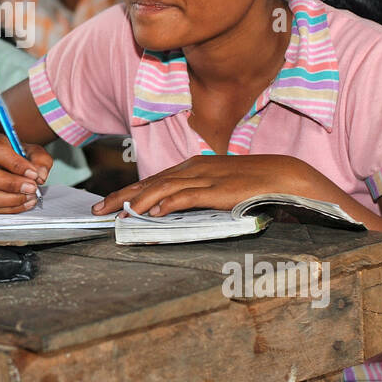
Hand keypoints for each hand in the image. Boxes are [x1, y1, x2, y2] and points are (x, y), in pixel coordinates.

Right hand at [0, 133, 52, 213]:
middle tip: (32, 187)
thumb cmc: (15, 156)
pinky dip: (11, 208)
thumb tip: (40, 175)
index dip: (15, 164)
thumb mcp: (31, 150)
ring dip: (12, 199)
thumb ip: (40, 159)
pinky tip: (25, 202)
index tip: (33, 173)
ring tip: (30, 196)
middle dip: (11, 184)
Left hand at [93, 154, 314, 217]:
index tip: (106, 205)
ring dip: (140, 201)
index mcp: (191, 167)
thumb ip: (193, 193)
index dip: (127, 192)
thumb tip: (167, 208)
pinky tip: (155, 212)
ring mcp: (206, 178)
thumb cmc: (250, 182)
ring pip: (164, 188)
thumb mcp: (216, 185)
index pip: (151, 180)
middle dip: (122, 196)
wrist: (283, 175)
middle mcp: (193, 169)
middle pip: (150, 183)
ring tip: (120, 214)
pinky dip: (170, 202)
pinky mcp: (219, 190)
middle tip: (99, 211)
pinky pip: (190, 195)